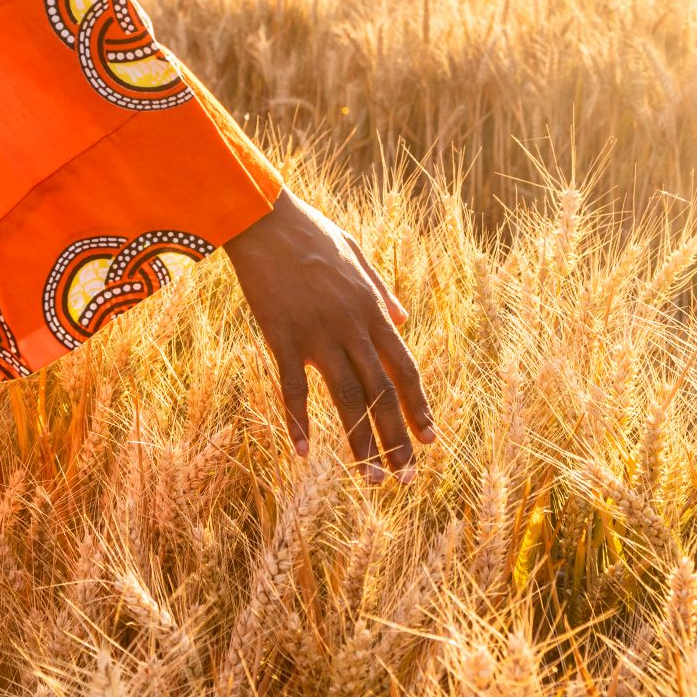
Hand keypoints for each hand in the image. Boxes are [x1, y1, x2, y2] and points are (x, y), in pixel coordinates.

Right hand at [223, 190, 433, 479]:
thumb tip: (404, 319)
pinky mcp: (281, 334)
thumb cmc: (310, 232)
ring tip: (372, 478)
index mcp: (372, 309)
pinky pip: (292, 387)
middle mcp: (351, 326)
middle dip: (397, 438)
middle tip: (406, 477)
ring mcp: (316, 333)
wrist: (264, 218)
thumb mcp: (358, 254)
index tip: (431, 440)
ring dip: (361, 442)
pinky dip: (298, 422)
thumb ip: (383, 291)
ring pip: (346, 398)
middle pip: (381, 392)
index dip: (420, 407)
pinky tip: (304, 453)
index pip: (404, 369)